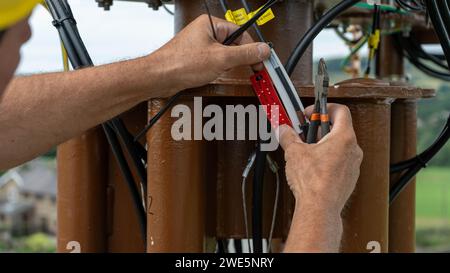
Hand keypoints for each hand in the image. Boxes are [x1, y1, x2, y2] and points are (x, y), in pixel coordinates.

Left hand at [153, 14, 270, 93]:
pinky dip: (219, 69)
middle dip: (240, 57)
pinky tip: (215, 74)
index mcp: (211, 24)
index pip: (241, 32)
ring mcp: (200, 45)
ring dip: (229, 64)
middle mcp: (206, 32)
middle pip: (234, 43)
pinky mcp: (196, 58)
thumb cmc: (180, 63)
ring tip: (225, 70)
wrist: (159, 78)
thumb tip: (262, 50)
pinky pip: (215, 61)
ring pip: (225, 54)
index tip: (262, 58)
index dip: (253, 47)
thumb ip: (244, 54)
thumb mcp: (220, 59)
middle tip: (252, 67)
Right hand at [278, 104, 362, 214]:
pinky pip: (339, 161)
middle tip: (304, 132)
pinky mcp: (348, 178)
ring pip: (339, 146)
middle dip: (318, 128)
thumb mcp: (294, 152)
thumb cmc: (314, 182)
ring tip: (306, 150)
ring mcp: (352, 165)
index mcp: (344, 137)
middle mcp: (353, 150)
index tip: (311, 113)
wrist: (320, 208)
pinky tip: (312, 166)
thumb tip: (283, 130)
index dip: (324, 108)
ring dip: (322, 144)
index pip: (340, 111)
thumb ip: (288, 136)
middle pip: (338, 128)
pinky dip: (327, 159)